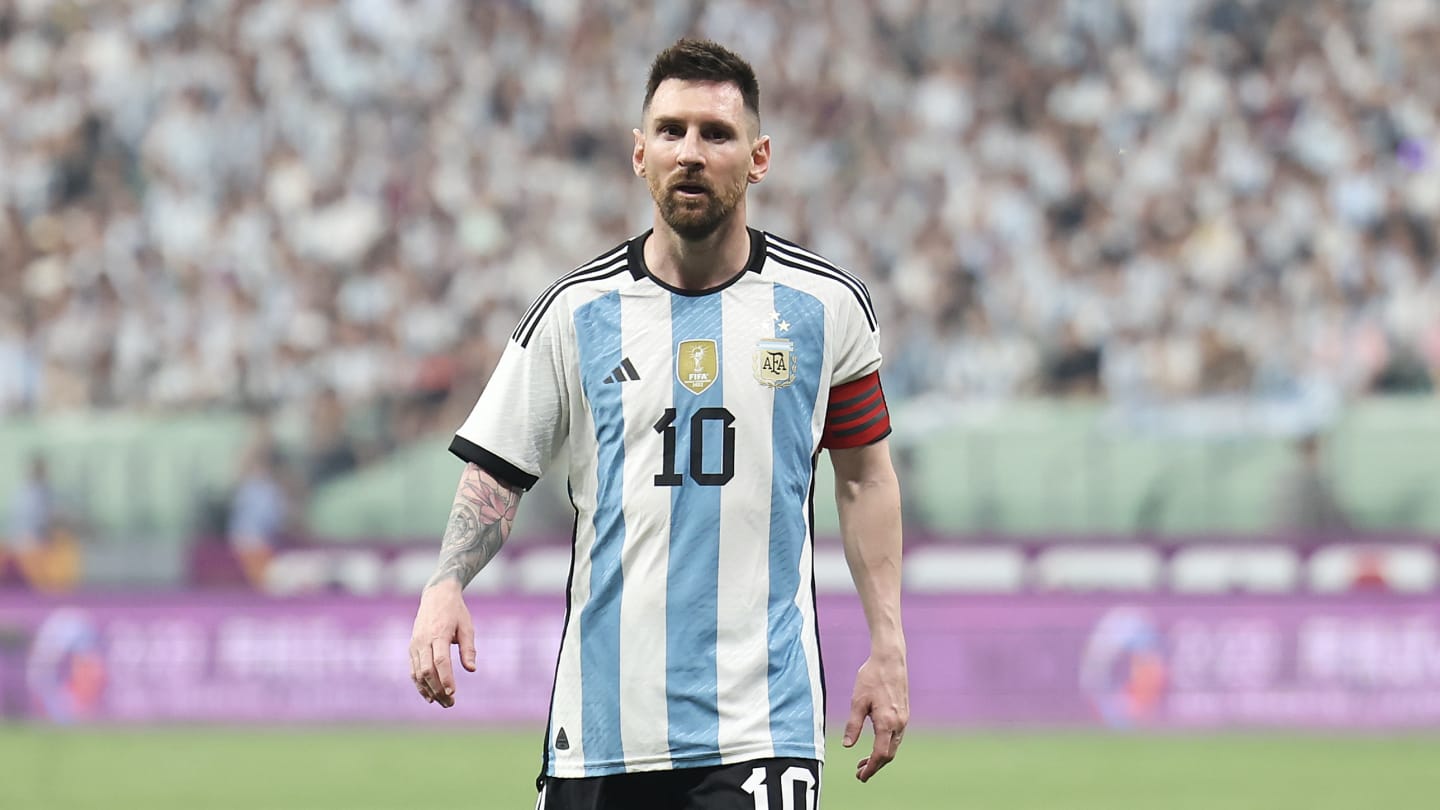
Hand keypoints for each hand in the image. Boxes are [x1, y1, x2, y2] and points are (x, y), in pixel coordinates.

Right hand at [408, 579, 475, 707]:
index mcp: (439, 634)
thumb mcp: (467, 626)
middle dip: (438, 690)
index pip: (441, 661)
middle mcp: (423, 641)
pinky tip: (429, 696)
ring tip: (442, 703)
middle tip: (451, 704)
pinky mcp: (412, 648)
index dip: (446, 678)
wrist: (436, 595)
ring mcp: (415, 645)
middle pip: (428, 671)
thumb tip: (472, 669)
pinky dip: (419, 685)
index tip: (453, 692)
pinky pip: (413, 670)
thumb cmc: (456, 612)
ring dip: (429, 691)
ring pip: (418, 673)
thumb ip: (469, 649)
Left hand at [842, 651, 908, 781]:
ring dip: (880, 756)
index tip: (861, 777)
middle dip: (875, 766)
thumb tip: (847, 746)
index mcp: (887, 723)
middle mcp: (899, 724)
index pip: (880, 754)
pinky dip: (885, 745)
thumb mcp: (857, 702)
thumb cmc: (871, 677)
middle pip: (888, 754)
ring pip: (893, 746)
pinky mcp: (904, 713)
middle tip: (859, 773)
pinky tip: (875, 744)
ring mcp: (903, 719)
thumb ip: (853, 725)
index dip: (870, 768)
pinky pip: (896, 737)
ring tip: (864, 762)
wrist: (890, 659)